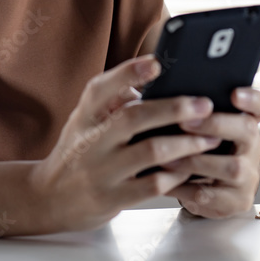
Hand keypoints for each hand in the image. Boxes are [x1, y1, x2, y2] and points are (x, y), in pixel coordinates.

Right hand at [27, 55, 220, 233]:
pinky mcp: (112, 198)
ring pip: (151, 151)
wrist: (49, 198)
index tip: (157, 63)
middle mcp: (90, 140)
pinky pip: (152, 184)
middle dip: (174, 108)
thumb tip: (158, 79)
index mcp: (85, 115)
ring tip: (210, 138)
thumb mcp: (85, 120)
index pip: (103, 87)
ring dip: (186, 143)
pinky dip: (176, 174)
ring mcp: (101, 170)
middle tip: (204, 105)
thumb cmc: (79, 151)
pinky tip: (190, 168)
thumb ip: (113, 100)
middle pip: (135, 117)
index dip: (130, 72)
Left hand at [162, 87, 259, 217]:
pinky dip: (184, 187)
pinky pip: (212, 194)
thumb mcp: (200, 130)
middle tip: (185, 122)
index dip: (254, 98)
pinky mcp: (238, 201)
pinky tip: (164, 181)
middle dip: (215, 124)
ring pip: (231, 167)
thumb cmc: (197, 152)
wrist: (202, 194)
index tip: (234, 93)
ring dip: (195, 161)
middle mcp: (253, 147)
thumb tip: (165, 94)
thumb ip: (194, 113)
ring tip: (167, 158)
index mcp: (246, 123)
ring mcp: (249, 176)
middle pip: (247, 130)